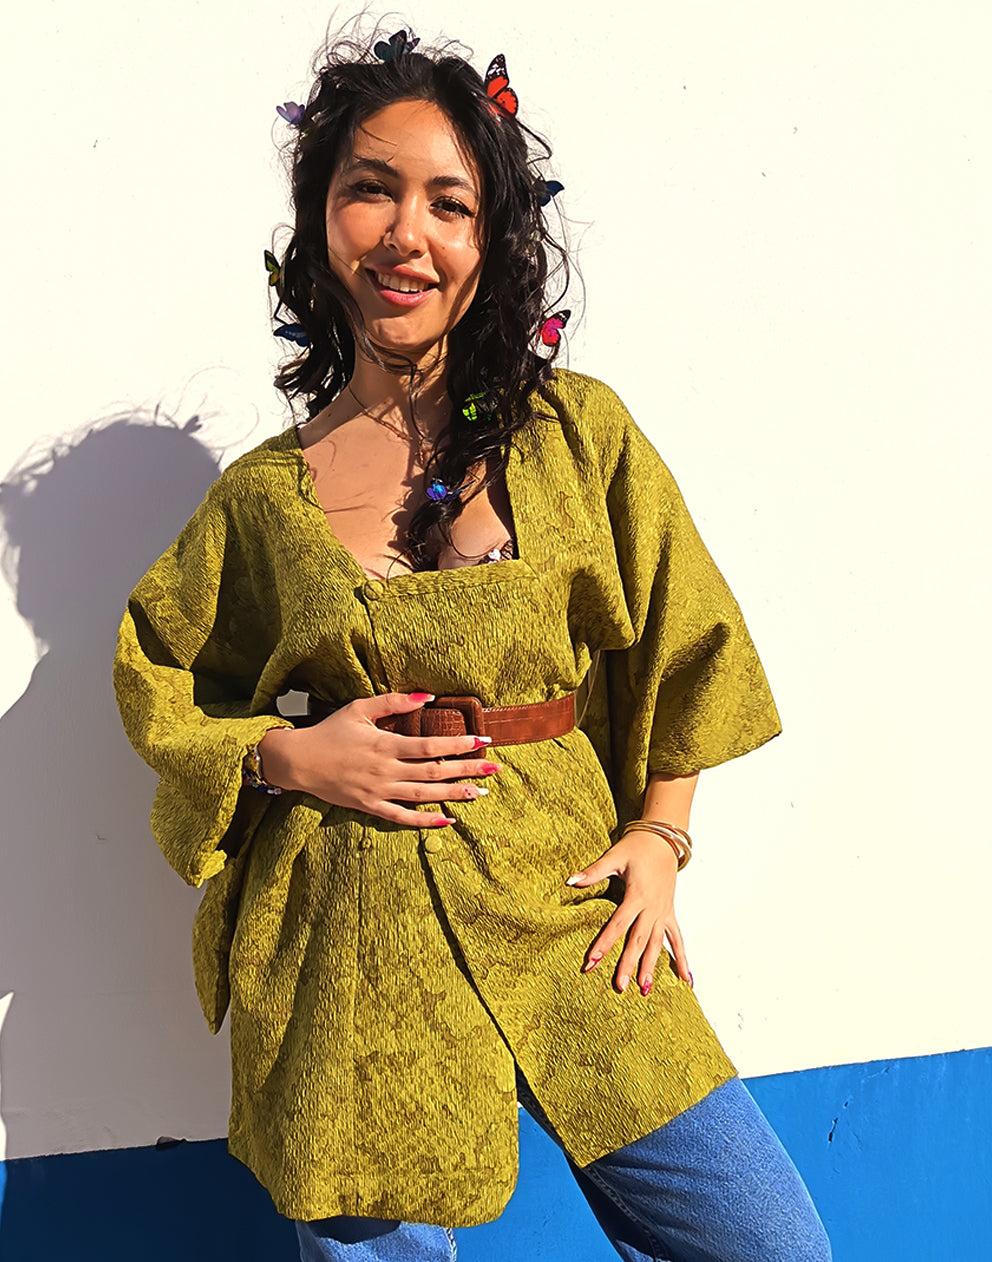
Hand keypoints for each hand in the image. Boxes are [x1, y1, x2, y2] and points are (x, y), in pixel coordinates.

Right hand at [258, 692, 499, 827]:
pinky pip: (403, 817)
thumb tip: (427, 698)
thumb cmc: (330, 731)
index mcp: (385, 745)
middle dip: (467, 770)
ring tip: (480, 792)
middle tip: (495, 769)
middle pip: (435, 772)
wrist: (299, 761)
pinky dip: (426, 821)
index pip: (431, 746)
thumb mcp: (359, 708)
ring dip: (454, 795)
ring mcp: (378, 792)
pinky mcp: (370, 807)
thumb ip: (393, 701)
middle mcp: (385, 770)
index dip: (460, 744)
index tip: (484, 740)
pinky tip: (448, 820)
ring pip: (424, 795)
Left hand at [566, 830, 691, 995]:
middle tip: (619, 986)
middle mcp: (652, 908)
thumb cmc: (637, 848)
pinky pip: (678, 939)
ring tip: (644, 990)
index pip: (618, 924)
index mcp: (637, 895)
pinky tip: (687, 981)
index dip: (604, 942)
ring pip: (657, 944)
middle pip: (638, 940)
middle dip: (628, 964)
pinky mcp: (669, 913)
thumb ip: (593, 872)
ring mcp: (663, 912)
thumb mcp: (614, 856)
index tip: (592, 961)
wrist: (663, 840)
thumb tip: (570, 881)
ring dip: (651, 967)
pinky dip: (683, 960)